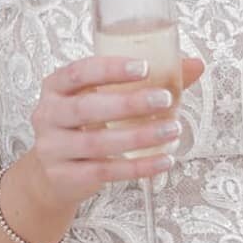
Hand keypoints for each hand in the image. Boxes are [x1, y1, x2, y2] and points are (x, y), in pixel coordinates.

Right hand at [22, 53, 205, 217]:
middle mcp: (47, 115)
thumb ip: (144, 81)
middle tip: (165, 99)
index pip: (79, 72)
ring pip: (97, 143)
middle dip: (128, 103)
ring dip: (139, 136)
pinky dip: (138, 167)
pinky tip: (164, 160)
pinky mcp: (65, 177)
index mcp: (55, 87)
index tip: (144, 67)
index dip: (110, 69)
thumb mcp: (101, 97)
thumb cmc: (84, 125)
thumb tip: (195, 65)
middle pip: (86, 108)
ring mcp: (53, 148)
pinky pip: (105, 172)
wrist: (51, 174)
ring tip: (172, 129)